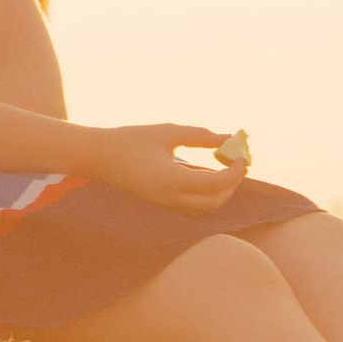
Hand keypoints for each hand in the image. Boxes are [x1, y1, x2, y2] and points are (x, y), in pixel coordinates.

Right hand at [84, 125, 250, 211]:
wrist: (100, 159)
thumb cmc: (131, 140)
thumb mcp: (166, 132)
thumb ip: (199, 136)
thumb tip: (228, 138)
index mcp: (171, 180)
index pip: (215, 184)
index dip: (234, 171)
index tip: (242, 155)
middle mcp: (170, 199)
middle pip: (215, 201)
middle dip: (233, 183)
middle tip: (239, 161)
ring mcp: (166, 205)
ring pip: (207, 208)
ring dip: (223, 192)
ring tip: (227, 167)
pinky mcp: (164, 205)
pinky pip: (195, 207)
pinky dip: (209, 194)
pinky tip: (209, 173)